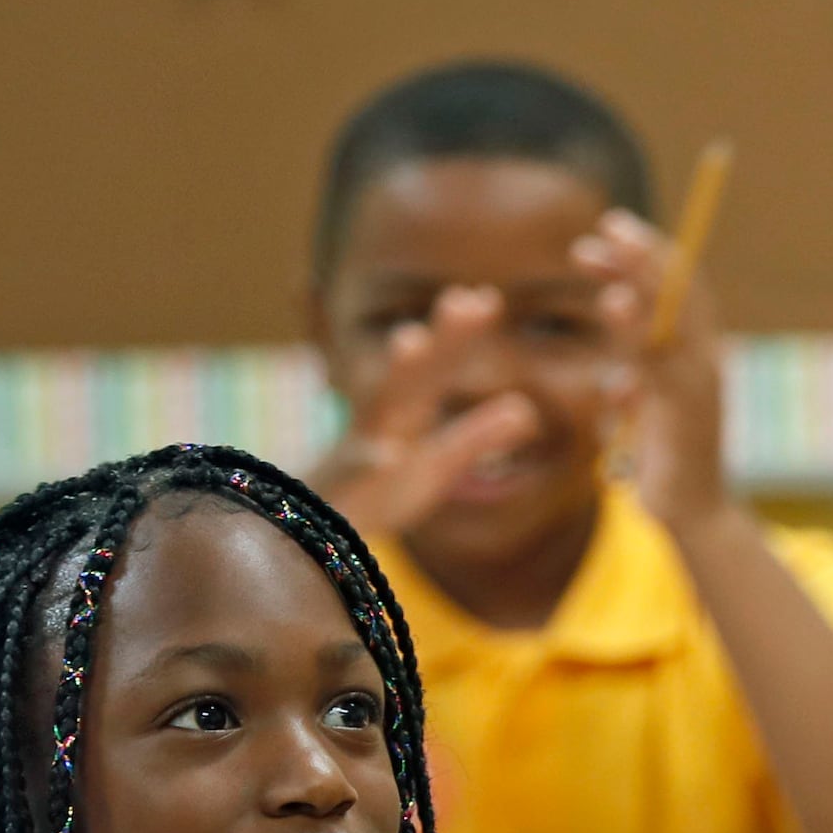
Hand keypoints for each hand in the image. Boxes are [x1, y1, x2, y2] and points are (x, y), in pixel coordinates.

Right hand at [305, 285, 545, 543]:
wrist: (307, 536)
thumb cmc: (373, 492)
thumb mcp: (435, 465)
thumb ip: (476, 437)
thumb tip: (526, 409)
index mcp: (405, 413)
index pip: (436, 368)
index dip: (459, 335)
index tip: (484, 296)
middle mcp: (381, 421)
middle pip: (414, 374)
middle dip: (439, 339)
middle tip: (464, 299)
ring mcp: (359, 449)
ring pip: (379, 407)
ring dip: (395, 377)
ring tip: (413, 340)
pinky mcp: (344, 486)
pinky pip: (355, 471)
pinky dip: (369, 461)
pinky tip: (388, 455)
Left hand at [568, 209, 730, 529]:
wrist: (695, 511)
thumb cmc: (666, 451)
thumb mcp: (649, 388)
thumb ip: (640, 348)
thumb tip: (617, 300)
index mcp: (698, 348)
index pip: (680, 284)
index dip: (650, 250)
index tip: (613, 227)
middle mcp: (706, 359)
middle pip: (680, 293)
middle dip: (644, 257)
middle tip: (607, 228)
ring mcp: (700, 386)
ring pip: (671, 326)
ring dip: (638, 294)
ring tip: (600, 276)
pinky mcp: (686, 417)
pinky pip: (660, 372)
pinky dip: (637, 345)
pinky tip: (613, 321)